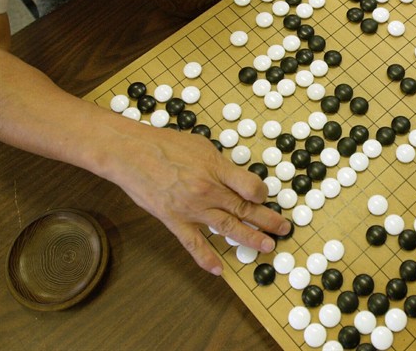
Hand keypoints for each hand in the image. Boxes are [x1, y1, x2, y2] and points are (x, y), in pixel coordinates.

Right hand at [108, 126, 291, 275]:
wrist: (131, 153)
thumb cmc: (165, 144)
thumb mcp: (201, 146)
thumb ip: (221, 165)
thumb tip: (236, 177)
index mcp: (216, 169)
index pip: (251, 187)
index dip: (263, 194)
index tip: (266, 197)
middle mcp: (208, 191)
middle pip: (244, 209)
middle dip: (268, 221)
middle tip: (284, 229)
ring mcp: (191, 208)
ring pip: (227, 228)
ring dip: (250, 238)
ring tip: (267, 247)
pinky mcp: (174, 220)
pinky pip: (193, 243)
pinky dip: (206, 258)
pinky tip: (219, 270)